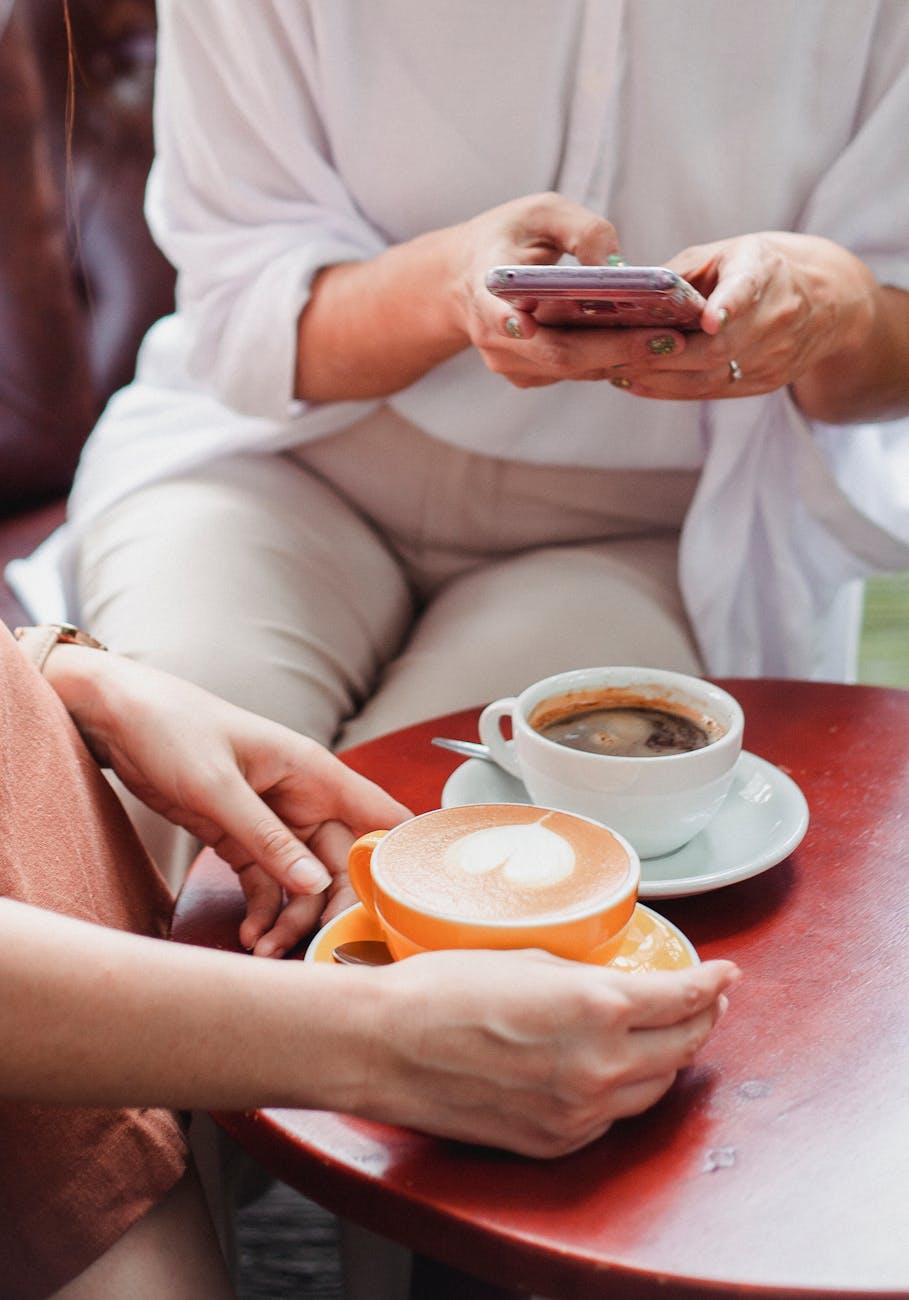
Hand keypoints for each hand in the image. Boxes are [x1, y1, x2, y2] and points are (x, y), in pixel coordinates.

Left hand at [46, 649, 411, 954]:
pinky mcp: (242, 838)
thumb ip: (267, 838)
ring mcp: (274, 821)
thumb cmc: (172, 729)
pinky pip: (267, 884)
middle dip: (332, 906)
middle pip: (343, 862)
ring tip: (267, 949)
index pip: (379, 815)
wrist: (118, 719)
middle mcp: (303, 798)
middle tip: (318, 946)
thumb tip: (315, 883)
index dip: (396, 858)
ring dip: (293, 918)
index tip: (395, 905)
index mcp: (312, 772)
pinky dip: (263, 911)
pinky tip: (252, 934)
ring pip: (304, 881)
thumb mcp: (218, 786)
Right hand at [353, 949, 739, 1156]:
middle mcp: (599, 1067)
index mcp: (596, 1008)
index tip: (726, 974)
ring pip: (654, 1089)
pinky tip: (614, 1069)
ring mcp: (579, 1113)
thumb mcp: (529, 961)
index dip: (714, 984)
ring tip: (667, 1034)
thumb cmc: (442, 990)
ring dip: (668, 1059)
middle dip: (702, 1020)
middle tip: (708, 1001)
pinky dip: (624, 1091)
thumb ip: (587, 979)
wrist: (384, 1047)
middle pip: (683, 1048)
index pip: (683, 999)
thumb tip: (618, 987)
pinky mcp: (555, 1142)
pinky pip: (611, 1118)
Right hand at [454, 192, 703, 389]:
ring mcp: (509, 362)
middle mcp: (493, 334)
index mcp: (486, 286)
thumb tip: (620, 268)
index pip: (496, 312)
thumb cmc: (509, 236)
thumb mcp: (542, 212)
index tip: (526, 325)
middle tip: (668, 338)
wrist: (466, 276)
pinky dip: (610, 360)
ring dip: (621, 358)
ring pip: (571, 369)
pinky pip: (574, 373)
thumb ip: (582, 229)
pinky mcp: (527, 375)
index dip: (511, 322)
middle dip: (614, 348)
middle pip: (556, 352)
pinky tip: (646, 345)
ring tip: (671, 340)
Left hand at [601, 231, 877, 403]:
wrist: (828, 302)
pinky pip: (712, 392)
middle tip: (615, 355)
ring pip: (709, 377)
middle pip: (715, 349)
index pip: (747, 291)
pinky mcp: (765, 383)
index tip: (709, 320)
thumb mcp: (726, 253)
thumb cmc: (759, 269)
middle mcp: (775, 318)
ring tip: (616, 371)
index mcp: (765, 273)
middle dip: (661, 355)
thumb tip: (626, 292)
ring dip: (659, 378)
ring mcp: (773, 356)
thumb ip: (679, 273)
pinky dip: (670, 390)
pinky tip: (638, 383)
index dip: (728, 307)